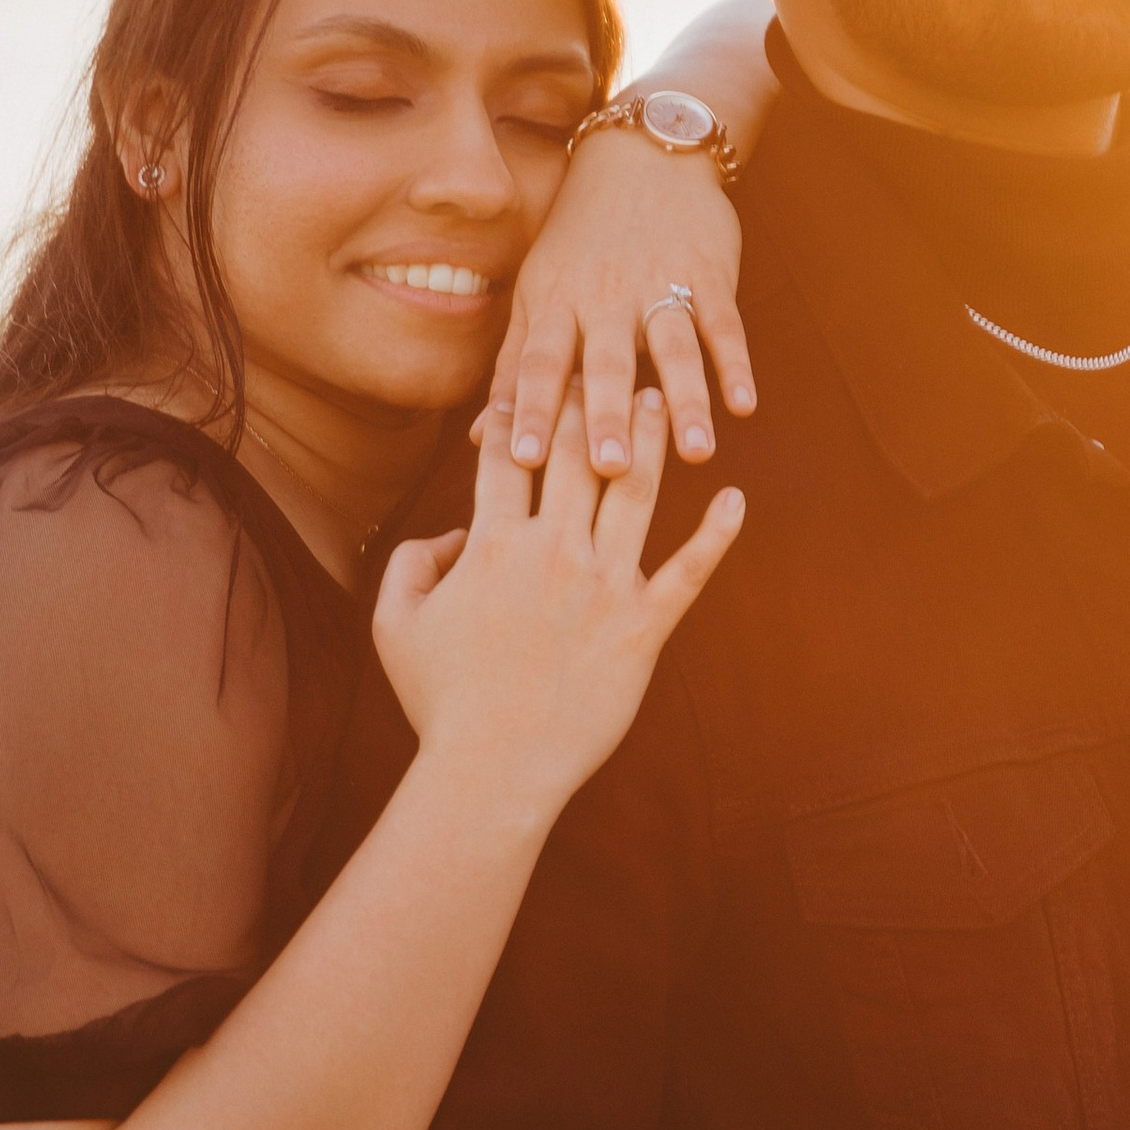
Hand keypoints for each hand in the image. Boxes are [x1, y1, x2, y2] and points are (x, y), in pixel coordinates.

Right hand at [370, 386, 744, 828]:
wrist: (491, 771)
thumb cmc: (438, 702)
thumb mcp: (393, 625)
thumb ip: (410, 562)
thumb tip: (450, 532)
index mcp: (492, 543)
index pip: (510, 454)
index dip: (521, 408)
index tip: (535, 376)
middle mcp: (553, 551)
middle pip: (577, 453)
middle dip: (591, 399)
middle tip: (610, 358)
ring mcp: (604, 586)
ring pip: (636, 492)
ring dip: (652, 439)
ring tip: (665, 400)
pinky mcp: (644, 628)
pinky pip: (689, 572)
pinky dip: (716, 535)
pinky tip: (736, 500)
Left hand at [492, 123, 754, 476]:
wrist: (642, 153)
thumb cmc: (579, 237)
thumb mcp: (536, 290)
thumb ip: (514, 365)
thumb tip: (481, 437)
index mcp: (556, 301)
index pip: (539, 361)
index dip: (531, 409)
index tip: (523, 462)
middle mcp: (604, 295)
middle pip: (605, 361)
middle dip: (607, 415)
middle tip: (610, 470)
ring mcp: (660, 283)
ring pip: (674, 347)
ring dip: (686, 400)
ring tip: (695, 454)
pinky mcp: (709, 273)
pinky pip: (723, 323)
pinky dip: (735, 364)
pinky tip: (744, 406)